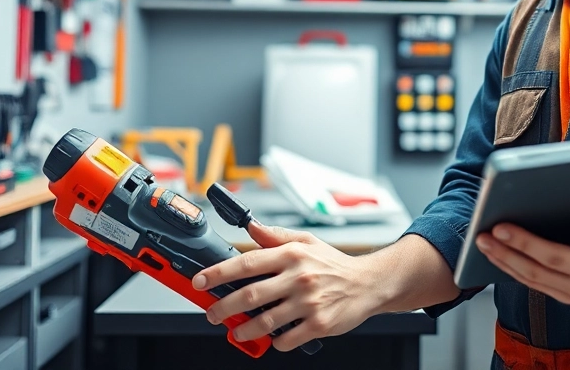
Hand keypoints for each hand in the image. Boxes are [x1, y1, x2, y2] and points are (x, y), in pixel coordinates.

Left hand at [192, 221, 379, 351]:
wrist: (369, 283)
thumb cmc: (334, 264)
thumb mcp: (306, 241)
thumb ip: (275, 236)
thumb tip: (251, 227)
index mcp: (292, 255)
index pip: (246, 262)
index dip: (219, 273)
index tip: (200, 281)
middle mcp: (298, 277)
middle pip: (249, 295)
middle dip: (223, 307)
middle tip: (212, 313)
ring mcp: (308, 303)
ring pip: (265, 321)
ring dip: (244, 330)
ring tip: (236, 331)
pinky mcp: (319, 324)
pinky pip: (287, 339)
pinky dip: (275, 341)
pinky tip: (272, 337)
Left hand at [476, 205, 569, 305]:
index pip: (553, 257)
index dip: (525, 243)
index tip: (503, 229)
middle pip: (534, 271)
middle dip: (504, 253)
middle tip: (481, 236)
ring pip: (530, 281)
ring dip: (503, 263)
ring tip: (483, 245)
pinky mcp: (567, 295)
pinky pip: (535, 285)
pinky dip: (514, 272)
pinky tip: (499, 258)